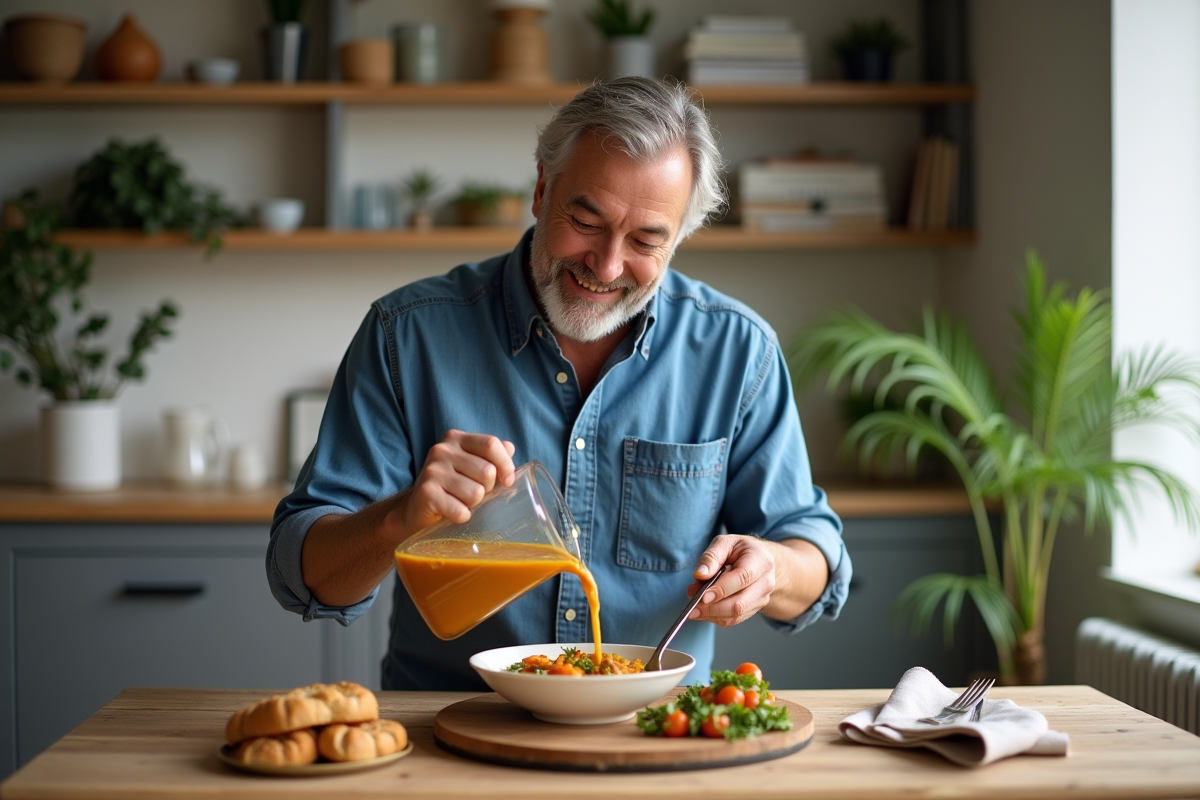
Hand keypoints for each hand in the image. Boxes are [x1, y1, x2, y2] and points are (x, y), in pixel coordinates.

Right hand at [392, 430, 515, 536]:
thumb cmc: (452, 486)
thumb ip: (491, 455)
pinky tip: (452, 512)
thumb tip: (510, 448)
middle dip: (487, 489)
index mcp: (456, 439)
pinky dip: (462, 517)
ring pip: (476, 493)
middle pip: (487, 472)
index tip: (507, 481)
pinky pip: (461, 511)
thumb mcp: (471, 465)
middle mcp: (441, 450)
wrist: (416, 509)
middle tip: (473, 494)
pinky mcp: (426, 494)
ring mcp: (432, 471)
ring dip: (473, 504)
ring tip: (460, 502)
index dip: (505, 465)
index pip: (491, 444)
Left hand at [687, 535, 827, 625]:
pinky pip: (732, 620)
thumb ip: (711, 556)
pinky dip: (715, 617)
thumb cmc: (742, 550)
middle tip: (692, 605)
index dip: (722, 590)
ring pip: (734, 615)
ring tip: (694, 606)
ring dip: (711, 614)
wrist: (762, 560)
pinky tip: (703, 610)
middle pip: (739, 604)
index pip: (742, 579)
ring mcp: (761, 599)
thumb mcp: (726, 542)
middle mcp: (765, 583)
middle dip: (712, 608)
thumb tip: (700, 574)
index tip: (703, 596)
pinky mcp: (754, 609)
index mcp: (760, 561)